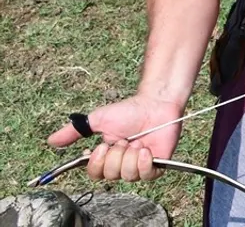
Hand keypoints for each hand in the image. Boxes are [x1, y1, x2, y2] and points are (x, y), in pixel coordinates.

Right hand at [47, 94, 184, 181]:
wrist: (155, 104)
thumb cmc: (128, 111)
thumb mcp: (97, 119)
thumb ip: (74, 132)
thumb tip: (51, 141)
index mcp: (107, 157)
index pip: (95, 173)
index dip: (96, 163)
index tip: (100, 147)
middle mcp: (122, 165)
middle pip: (110, 175)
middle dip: (115, 155)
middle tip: (124, 140)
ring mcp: (139, 167)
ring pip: (126, 175)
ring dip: (129, 156)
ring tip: (136, 142)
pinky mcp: (157, 167)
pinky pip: (145, 175)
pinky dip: (143, 162)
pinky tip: (145, 149)